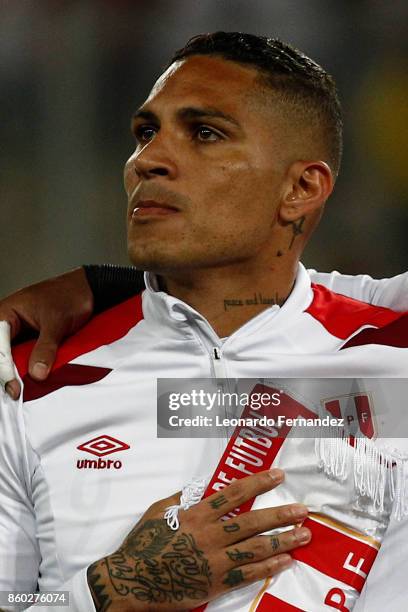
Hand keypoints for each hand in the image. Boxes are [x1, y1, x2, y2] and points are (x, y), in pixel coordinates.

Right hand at [0, 268, 92, 398]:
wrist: (89, 291)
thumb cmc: (70, 296)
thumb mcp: (57, 322)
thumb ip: (46, 347)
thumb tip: (36, 373)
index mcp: (7, 312)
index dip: (4, 367)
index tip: (13, 386)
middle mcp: (9, 323)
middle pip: (2, 353)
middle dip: (7, 372)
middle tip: (15, 392)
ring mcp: (20, 333)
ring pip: (12, 357)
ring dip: (17, 372)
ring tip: (20, 391)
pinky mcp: (32, 341)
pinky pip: (25, 357)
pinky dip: (28, 369)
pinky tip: (31, 382)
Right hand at [87, 469, 310, 610]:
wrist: (133, 581)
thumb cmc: (143, 544)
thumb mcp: (158, 511)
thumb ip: (181, 498)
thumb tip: (199, 486)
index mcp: (197, 514)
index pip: (235, 494)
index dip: (259, 483)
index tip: (278, 475)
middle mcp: (211, 535)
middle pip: (253, 522)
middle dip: (281, 515)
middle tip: (303, 510)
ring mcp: (216, 560)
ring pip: (257, 548)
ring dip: (283, 540)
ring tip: (304, 534)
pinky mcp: (216, 583)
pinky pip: (249, 575)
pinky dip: (269, 568)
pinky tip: (286, 561)